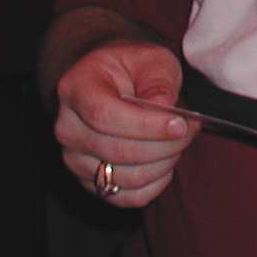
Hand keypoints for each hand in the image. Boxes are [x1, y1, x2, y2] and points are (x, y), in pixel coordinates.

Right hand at [52, 40, 193, 207]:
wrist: (109, 83)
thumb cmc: (131, 68)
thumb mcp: (150, 58)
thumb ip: (158, 80)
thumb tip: (165, 108)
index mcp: (75, 89)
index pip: (103, 116)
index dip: (145, 125)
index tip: (180, 124)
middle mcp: (67, 128)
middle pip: (118, 151)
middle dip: (164, 146)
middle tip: (190, 131)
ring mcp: (75, 159)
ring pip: (127, 177)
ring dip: (164, 164)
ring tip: (179, 142)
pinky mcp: (90, 183)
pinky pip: (128, 198)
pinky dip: (156, 184)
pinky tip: (166, 162)